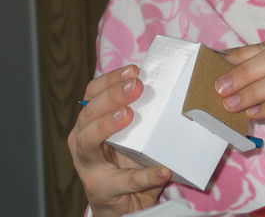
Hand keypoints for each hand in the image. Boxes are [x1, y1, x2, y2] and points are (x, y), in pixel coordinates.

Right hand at [68, 65, 171, 216]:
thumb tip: (174, 85)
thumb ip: (145, 115)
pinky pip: (124, 181)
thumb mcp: (136, 135)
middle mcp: (82, 142)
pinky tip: (163, 170)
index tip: (134, 69)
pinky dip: (145, 175)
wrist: (125, 208)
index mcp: (90, 124)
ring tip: (128, 114)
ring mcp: (89, 167)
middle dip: (111, 96)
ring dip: (107, 125)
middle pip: (88, 113)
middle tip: (136, 86)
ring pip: (88, 141)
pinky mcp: (102, 190)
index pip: (92, 94)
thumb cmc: (130, 163)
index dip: (110, 79)